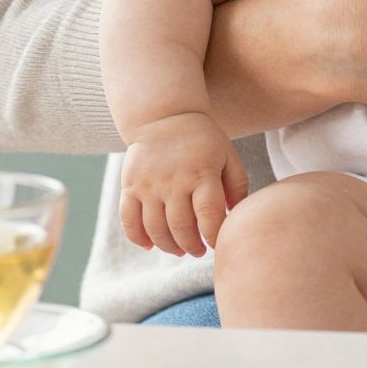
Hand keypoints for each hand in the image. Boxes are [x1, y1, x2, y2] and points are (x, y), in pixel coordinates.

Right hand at [118, 113, 249, 256]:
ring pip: (156, 229)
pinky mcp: (130, 185)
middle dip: (192, 246)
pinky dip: (137, 237)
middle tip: (199, 251)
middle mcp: (174, 181)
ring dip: (169, 246)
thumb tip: (236, 217)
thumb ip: (237, 186)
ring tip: (180, 250)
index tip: (217, 244)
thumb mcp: (227, 156)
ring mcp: (149, 184)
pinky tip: (149, 245)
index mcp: (202, 173)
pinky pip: (129, 219)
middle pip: (181, 227)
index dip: (213, 236)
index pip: (208, 215)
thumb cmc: (202, 140)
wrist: (164, 116)